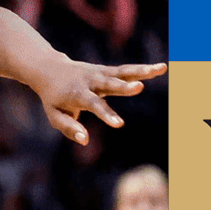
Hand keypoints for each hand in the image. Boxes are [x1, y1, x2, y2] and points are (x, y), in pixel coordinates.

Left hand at [27, 60, 165, 144]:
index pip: (93, 105)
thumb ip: (69, 127)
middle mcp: (90, 82)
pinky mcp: (106, 70)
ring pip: (122, 72)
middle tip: (139, 88)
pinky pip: (126, 70)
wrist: (49, 69)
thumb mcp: (55, 115)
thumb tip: (85, 140)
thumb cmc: (53, 98)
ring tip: (161, 70)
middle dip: (123, 87)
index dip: (106, 114)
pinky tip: (161, 69)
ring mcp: (99, 73)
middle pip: (109, 84)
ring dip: (141, 71)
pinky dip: (142, 69)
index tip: (120, 124)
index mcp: (76, 94)